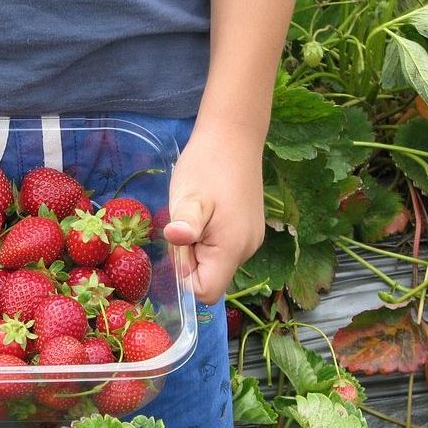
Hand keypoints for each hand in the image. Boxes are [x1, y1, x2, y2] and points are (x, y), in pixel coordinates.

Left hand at [163, 125, 265, 304]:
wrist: (234, 135)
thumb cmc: (207, 165)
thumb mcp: (189, 196)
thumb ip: (185, 224)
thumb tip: (176, 240)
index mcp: (232, 249)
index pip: (206, 292)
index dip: (184, 279)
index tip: (178, 247)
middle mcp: (247, 250)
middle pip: (210, 278)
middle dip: (189, 260)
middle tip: (185, 223)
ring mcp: (250, 240)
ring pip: (214, 262)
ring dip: (197, 247)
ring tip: (195, 213)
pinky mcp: (248, 229)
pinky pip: (222, 248)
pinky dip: (208, 237)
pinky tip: (205, 210)